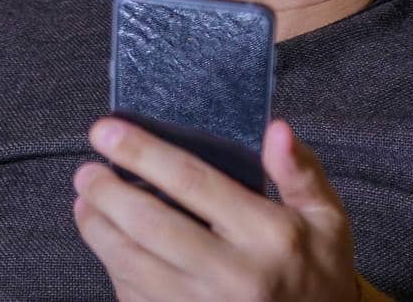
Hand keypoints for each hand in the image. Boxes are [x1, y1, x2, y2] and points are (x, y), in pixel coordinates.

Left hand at [72, 116, 390, 301]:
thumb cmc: (317, 269)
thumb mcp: (326, 217)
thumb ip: (300, 170)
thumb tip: (275, 128)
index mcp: (267, 236)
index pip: (193, 182)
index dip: (143, 152)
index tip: (106, 130)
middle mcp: (232, 276)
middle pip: (150, 225)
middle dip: (107, 192)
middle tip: (86, 169)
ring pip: (131, 265)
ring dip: (98, 230)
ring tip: (85, 201)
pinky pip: (133, 297)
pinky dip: (113, 267)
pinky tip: (108, 243)